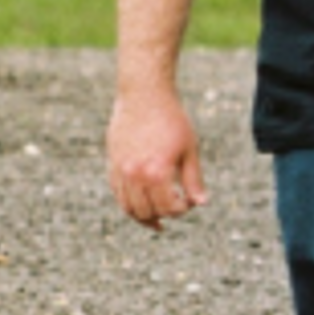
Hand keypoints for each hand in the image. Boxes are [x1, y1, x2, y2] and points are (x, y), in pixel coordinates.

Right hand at [105, 87, 207, 227]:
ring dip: (143, 216)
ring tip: (155, 220)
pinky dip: (128, 203)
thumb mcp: (189, 149)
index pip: (169, 208)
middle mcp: (135, 175)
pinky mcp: (112, 163)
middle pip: (147, 212)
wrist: (143, 95)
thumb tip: (201, 203)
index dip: (182, 210)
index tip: (189, 202)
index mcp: (157, 172)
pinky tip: (140, 203)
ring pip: (128, 207)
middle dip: (164, 215)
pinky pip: (118, 194)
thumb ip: (193, 179)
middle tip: (175, 208)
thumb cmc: (171, 119)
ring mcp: (121, 170)